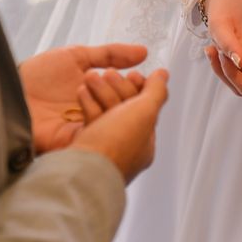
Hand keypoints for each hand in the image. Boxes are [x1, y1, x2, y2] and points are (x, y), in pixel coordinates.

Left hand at [19, 44, 147, 153]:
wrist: (9, 90)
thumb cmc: (37, 76)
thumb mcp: (76, 57)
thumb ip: (111, 54)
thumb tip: (143, 52)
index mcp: (101, 97)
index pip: (131, 96)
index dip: (137, 86)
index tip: (138, 75)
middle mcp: (99, 115)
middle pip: (128, 110)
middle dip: (126, 91)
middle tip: (114, 77)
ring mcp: (90, 129)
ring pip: (116, 122)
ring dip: (108, 98)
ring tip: (90, 80)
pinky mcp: (78, 142)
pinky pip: (98, 133)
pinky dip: (95, 114)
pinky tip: (82, 93)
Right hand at [72, 69, 169, 183]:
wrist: (79, 168)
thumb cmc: (114, 145)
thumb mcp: (145, 113)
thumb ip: (156, 92)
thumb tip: (163, 76)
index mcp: (143, 146)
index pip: (146, 110)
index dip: (141, 88)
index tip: (132, 74)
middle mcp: (122, 149)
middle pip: (123, 108)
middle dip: (117, 86)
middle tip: (109, 73)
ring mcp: (100, 149)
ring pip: (103, 111)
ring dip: (99, 89)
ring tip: (91, 76)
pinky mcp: (79, 146)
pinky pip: (84, 118)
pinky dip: (84, 101)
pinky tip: (81, 91)